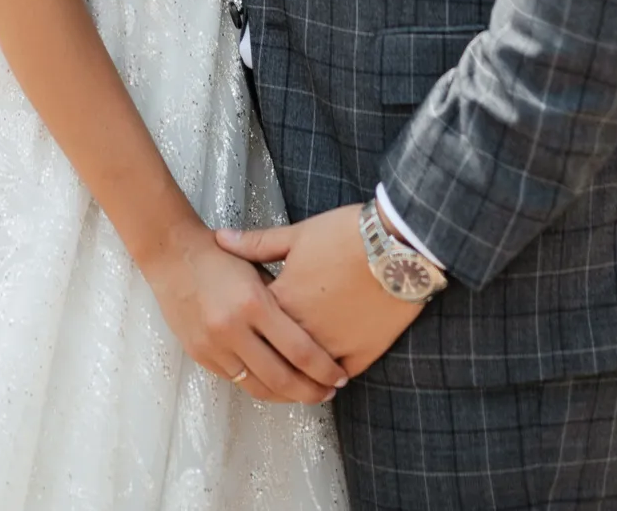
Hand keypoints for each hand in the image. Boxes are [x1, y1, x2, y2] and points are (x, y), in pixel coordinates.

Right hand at [141, 222, 349, 404]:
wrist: (172, 254)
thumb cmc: (221, 255)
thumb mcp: (257, 267)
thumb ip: (282, 297)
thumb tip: (316, 327)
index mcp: (253, 302)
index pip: (299, 350)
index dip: (324, 369)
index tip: (340, 376)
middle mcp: (233, 328)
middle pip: (282, 378)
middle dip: (311, 391)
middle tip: (329, 393)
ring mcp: (214, 345)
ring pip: (258, 387)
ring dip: (286, 395)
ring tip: (306, 393)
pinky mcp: (200, 355)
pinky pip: (236, 380)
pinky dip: (259, 385)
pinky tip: (274, 383)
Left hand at [217, 205, 425, 377]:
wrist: (396, 244)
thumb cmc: (345, 234)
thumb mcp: (297, 234)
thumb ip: (256, 243)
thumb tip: (220, 238)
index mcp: (282, 301)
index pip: (254, 326)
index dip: (248, 329)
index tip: (243, 332)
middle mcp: (303, 330)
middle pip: (276, 358)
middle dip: (267, 365)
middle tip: (263, 368)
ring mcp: (332, 346)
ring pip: (306, 376)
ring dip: (298, 381)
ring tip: (293, 383)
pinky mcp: (361, 354)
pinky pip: (340, 376)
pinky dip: (331, 378)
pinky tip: (326, 379)